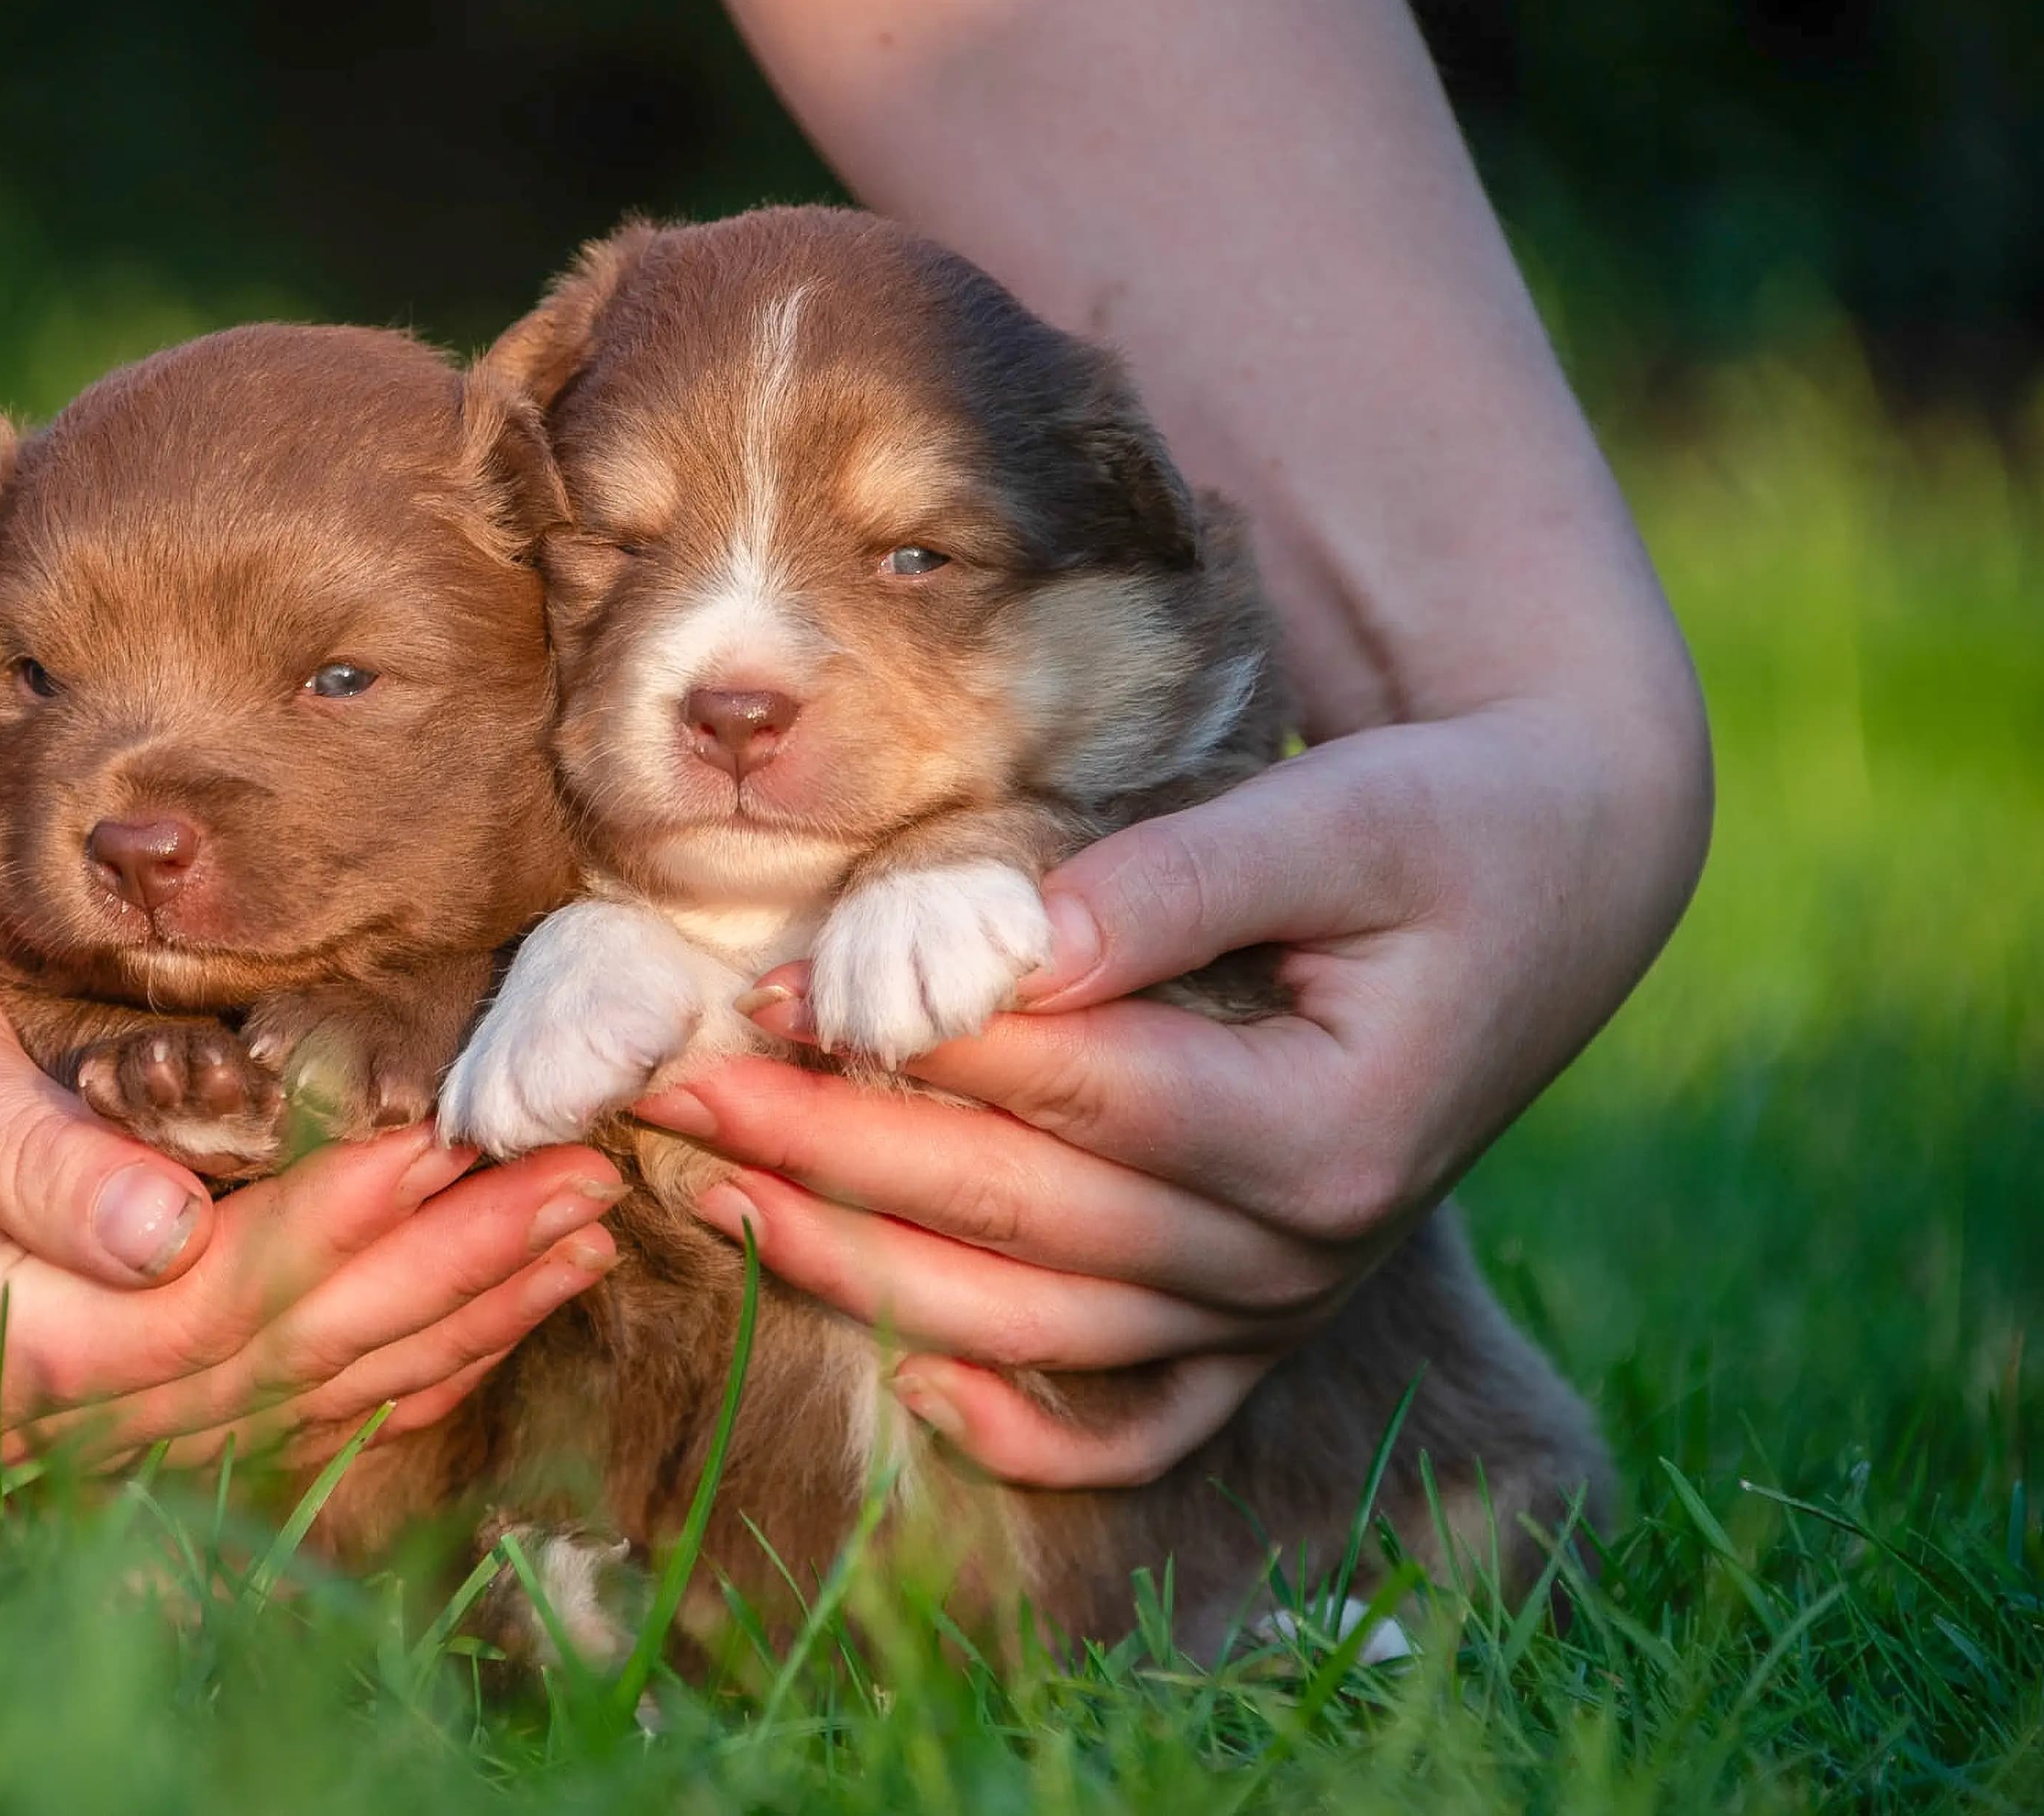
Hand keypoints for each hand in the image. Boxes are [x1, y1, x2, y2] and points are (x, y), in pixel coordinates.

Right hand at [0, 893, 622, 1462]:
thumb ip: (22, 1158)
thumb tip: (159, 1235)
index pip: (193, 1317)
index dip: (331, 1236)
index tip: (447, 1144)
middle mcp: (26, 1411)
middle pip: (274, 1371)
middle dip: (441, 1279)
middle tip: (580, 1187)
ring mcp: (72, 1407)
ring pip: (296, 1396)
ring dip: (449, 1319)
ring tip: (579, 1237)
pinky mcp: (115, 1367)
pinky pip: (274, 1387)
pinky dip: (395, 1348)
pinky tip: (494, 1300)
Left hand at [634, 701, 1704, 1485]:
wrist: (1562, 878)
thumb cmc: (1445, 824)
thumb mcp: (1343, 818)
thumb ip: (1172, 886)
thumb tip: (998, 947)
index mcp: (1331, 1124)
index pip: (1078, 1093)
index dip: (911, 1044)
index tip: (765, 991)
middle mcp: (1307, 1244)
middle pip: (1028, 1218)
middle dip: (834, 1160)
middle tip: (684, 1101)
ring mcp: (1285, 1296)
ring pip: (1047, 1326)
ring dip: (869, 1274)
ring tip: (720, 1206)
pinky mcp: (1268, 1312)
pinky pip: (1145, 1419)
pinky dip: (1033, 1429)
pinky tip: (917, 1394)